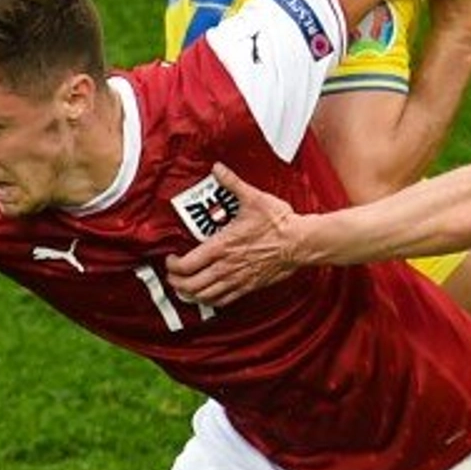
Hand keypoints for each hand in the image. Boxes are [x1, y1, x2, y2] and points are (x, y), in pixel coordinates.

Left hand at [164, 164, 304, 305]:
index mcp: (221, 247)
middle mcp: (225, 267)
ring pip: (204, 296)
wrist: (300, 242)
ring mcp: (237, 279)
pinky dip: (210, 301)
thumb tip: (218, 168)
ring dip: (190, 294)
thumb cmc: (278, 222)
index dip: (172, 266)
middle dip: (176, 283)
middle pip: (190, 285)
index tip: (170, 259)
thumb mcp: (252, 198)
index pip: (186, 265)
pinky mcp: (249, 287)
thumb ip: (232, 183)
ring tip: (184, 288)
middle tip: (172, 276)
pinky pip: (223, 301)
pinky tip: (207, 296)